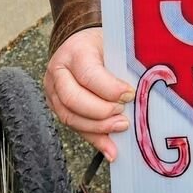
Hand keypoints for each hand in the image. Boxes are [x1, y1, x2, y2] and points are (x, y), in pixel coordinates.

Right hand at [44, 27, 134, 161]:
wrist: (81, 42)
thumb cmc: (102, 44)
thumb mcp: (113, 45)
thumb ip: (122, 65)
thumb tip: (140, 91)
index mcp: (74, 52)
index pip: (88, 75)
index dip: (109, 89)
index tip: (130, 95)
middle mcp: (58, 72)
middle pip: (73, 99)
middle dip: (100, 112)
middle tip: (124, 116)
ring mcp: (53, 91)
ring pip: (69, 117)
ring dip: (97, 129)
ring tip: (121, 129)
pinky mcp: (56, 106)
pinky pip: (73, 126)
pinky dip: (94, 139)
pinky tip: (111, 149)